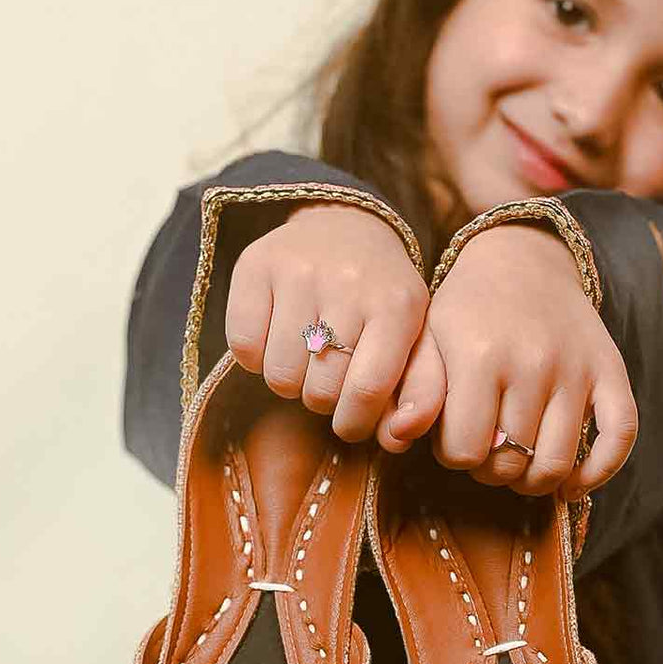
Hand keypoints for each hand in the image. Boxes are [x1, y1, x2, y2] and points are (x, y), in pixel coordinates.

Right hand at [225, 202, 441, 444]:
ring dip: (289, 382)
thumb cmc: (383, 299)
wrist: (346, 224)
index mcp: (398, 305)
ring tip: (304, 360)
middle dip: (322, 400)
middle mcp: (350, 282)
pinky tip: (275, 340)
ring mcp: (300, 271)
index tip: (350, 423)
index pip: (367, 390)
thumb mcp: (417, 339)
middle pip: (320, 389)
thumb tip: (397, 440)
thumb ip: (419, 394)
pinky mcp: (255, 265)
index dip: (353, 422)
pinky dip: (256, 359)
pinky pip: (243, 347)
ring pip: (280, 375)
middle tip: (328, 378)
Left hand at [382, 223, 637, 498]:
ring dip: (533, 480)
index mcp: (480, 357)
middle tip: (485, 452)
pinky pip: (620, 435)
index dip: (455, 457)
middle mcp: (534, 363)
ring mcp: (577, 368)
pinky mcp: (611, 369)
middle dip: (491, 470)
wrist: (520, 260)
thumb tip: (399, 439)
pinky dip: (599, 470)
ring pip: (558, 461)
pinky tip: (573, 484)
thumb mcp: (428, 339)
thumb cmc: (466, 309)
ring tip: (519, 468)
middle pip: (510, 462)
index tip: (454, 440)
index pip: (465, 451)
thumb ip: (415, 392)